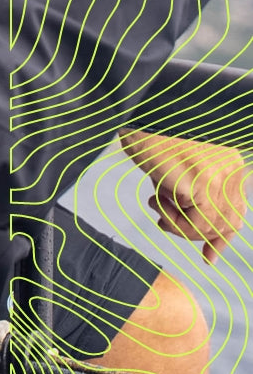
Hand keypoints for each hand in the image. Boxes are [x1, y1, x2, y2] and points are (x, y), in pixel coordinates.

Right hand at [120, 128, 248, 262]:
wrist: (138, 116)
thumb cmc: (155, 141)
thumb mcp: (182, 175)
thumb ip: (199, 207)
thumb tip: (211, 257)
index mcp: (230, 163)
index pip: (236, 213)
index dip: (221, 238)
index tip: (208, 257)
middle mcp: (230, 168)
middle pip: (224, 223)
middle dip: (194, 233)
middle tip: (165, 222)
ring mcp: (218, 174)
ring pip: (209, 227)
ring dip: (179, 226)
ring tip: (158, 207)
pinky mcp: (201, 181)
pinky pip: (194, 221)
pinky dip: (173, 220)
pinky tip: (156, 200)